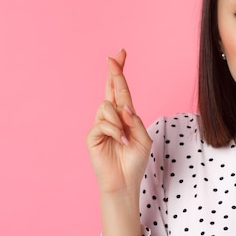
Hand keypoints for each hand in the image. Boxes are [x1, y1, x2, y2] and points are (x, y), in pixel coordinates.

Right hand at [86, 49, 151, 195]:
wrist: (124, 182)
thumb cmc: (134, 161)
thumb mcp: (143, 139)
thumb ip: (135, 121)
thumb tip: (124, 107)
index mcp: (125, 116)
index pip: (122, 90)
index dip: (120, 72)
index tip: (121, 53)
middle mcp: (111, 117)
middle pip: (111, 89)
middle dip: (114, 72)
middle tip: (113, 56)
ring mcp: (100, 125)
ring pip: (107, 106)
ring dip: (118, 120)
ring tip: (123, 137)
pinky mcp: (92, 135)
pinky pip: (103, 123)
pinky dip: (114, 130)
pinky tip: (118, 141)